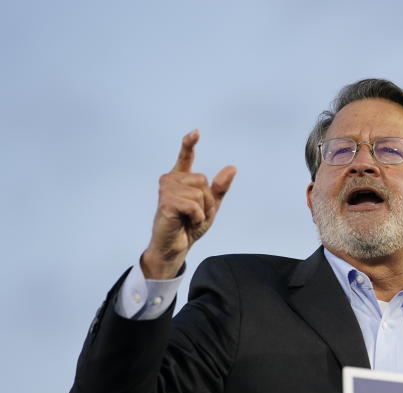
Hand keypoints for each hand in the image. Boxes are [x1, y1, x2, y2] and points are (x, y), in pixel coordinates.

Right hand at [141, 130, 236, 278]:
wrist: (176, 246)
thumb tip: (232, 168)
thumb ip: (219, 188)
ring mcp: (166, 190)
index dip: (189, 144)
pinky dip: (197, 216)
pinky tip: (187, 222)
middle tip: (196, 214)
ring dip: (202, 210)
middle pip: (203, 180)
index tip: (195, 132)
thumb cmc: (189, 226)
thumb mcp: (210, 206)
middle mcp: (170, 180)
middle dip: (207, 201)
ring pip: (199, 192)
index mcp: (181, 179)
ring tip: (190, 219)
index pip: (185, 157)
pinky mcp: (165, 202)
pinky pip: (193, 204)